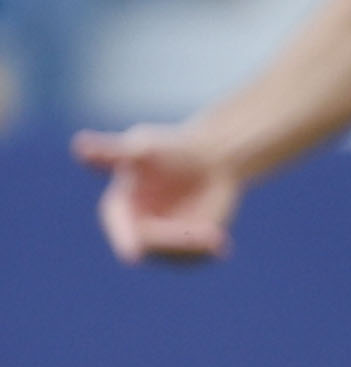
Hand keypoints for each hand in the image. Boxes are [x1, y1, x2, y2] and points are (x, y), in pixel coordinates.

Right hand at [72, 125, 243, 261]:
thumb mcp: (145, 147)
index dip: (127, 239)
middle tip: (208, 234)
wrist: (212, 156)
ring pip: (175, 256)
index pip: (120, 228)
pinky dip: (207, 252)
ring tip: (214, 235)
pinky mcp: (183, 248)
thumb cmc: (172, 148)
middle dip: (176, 240)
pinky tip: (220, 244)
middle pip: (151, 246)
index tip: (135, 254)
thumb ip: (114, 153)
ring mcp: (159, 242)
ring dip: (195, 247)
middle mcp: (134, 230)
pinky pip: (194, 258)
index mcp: (118, 209)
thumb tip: (79, 144)